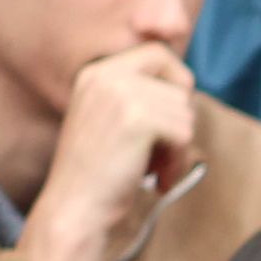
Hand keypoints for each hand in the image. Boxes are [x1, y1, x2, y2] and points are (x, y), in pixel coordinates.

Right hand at [16, 45, 201, 260]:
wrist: (73, 207)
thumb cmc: (96, 173)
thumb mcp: (110, 118)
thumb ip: (138, 95)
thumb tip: (186, 83)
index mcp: (94, 73)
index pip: (158, 53)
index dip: (176, 80)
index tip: (170, 113)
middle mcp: (105, 76)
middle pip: (179, 81)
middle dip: (180, 118)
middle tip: (160, 150)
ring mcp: (120, 95)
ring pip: (185, 111)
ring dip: (179, 147)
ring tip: (153, 169)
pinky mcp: (137, 119)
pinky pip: (185, 133)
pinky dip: (178, 161)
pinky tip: (156, 178)